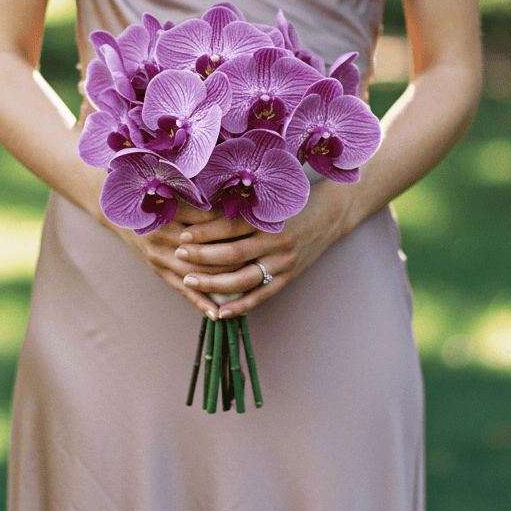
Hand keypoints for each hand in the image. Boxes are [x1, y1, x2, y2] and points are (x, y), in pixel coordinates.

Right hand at [107, 203, 256, 319]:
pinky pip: (182, 290)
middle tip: (260, 261)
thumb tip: (237, 200)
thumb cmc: (152, 197)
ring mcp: (160, 255)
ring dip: (222, 284)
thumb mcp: (173, 191)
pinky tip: (217, 313)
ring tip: (247, 289)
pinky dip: (200, 302)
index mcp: (171, 211)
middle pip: (207, 251)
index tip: (256, 228)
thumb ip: (200, 198)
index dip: (234, 225)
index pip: (210, 222)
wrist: (119, 211)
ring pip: (197, 275)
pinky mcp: (157, 270)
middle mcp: (164, 235)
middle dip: (235, 258)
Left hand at [173, 179, 354, 319]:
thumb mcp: (270, 199)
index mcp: (269, 219)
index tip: (183, 234)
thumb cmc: (294, 201)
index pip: (230, 227)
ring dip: (213, 283)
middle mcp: (276, 242)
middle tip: (179, 255)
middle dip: (202, 256)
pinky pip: (261, 296)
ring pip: (243, 279)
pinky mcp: (288, 277)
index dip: (204, 232)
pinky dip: (240, 306)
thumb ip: (240, 206)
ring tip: (190, 281)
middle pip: (232, 254)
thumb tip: (200, 208)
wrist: (332, 213)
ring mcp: (283, 263)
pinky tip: (220, 312)